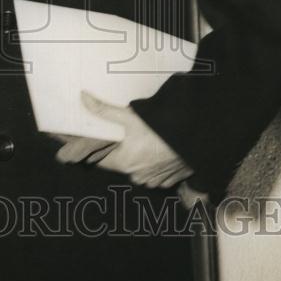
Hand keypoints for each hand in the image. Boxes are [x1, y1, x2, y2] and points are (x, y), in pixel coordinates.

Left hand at [54, 91, 193, 189]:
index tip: (93, 143)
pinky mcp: (169, 181)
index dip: (96, 152)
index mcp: (124, 163)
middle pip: (119, 164)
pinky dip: (153, 165)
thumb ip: (105, 110)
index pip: (100, 161)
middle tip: (121, 137)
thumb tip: (83, 98)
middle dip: (118, 152)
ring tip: (142, 143)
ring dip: (137, 159)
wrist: (196, 139)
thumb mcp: (131, 117)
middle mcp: (137, 176)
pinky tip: (156, 152)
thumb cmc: (161, 130)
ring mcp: (154, 181)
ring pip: (137, 170)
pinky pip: (154, 175)